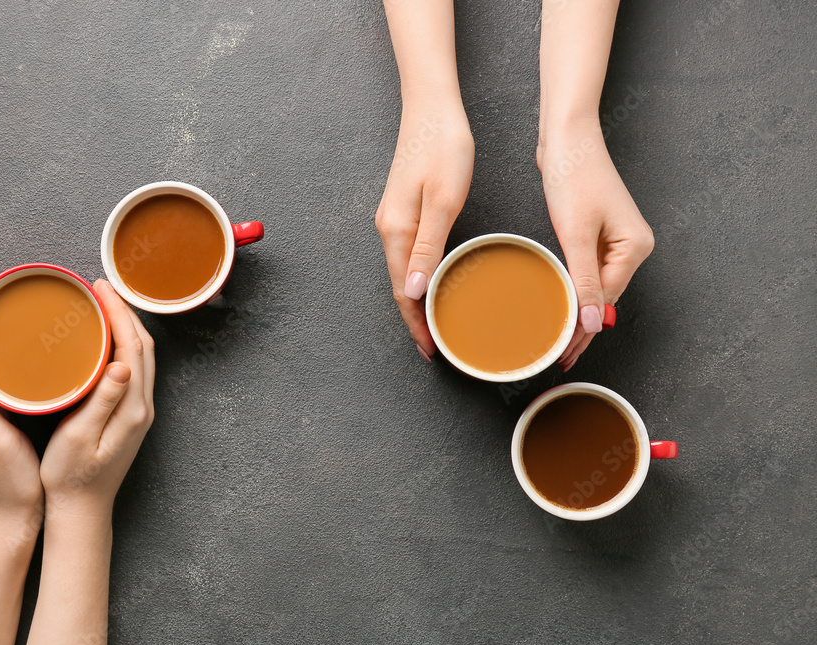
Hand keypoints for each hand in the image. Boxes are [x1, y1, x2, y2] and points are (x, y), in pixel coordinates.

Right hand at [40, 279, 155, 517]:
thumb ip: (102, 402)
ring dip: (124, 326)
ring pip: (139, 356)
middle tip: (98, 287)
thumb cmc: (71, 478)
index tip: (99, 288)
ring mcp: (138, 411)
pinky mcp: (130, 415)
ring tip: (100, 304)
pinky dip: (121, 345)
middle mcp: (141, 406)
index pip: (133, 347)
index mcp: (131, 408)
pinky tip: (103, 340)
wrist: (82, 511)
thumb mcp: (79, 439)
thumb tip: (121, 365)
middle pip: (142, 346)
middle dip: (123, 311)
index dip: (118, 313)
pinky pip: (132, 369)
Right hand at [375, 97, 473, 360]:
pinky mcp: (402, 209)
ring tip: (437, 323)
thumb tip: (411, 291)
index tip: (431, 350)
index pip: (402, 291)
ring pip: (402, 272)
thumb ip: (427, 248)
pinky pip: (407, 255)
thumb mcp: (442, 200)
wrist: (431, 107)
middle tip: (436, 346)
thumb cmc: (443, 147)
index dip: (415, 324)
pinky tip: (432, 283)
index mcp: (397, 230)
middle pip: (398, 286)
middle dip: (415, 319)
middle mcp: (389, 229)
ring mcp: (393, 219)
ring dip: (416, 300)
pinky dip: (418, 277)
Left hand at [538, 119, 654, 370]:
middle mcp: (633, 247)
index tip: (564, 355)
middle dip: (582, 327)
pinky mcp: (600, 233)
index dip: (584, 331)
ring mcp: (617, 240)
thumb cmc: (574, 176)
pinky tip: (562, 306)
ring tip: (558, 342)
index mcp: (635, 248)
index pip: (606, 301)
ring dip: (578, 311)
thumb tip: (592, 324)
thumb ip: (584, 281)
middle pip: (604, 298)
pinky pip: (588, 271)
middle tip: (559, 358)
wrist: (567, 138)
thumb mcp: (577, 234)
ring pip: (596, 287)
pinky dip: (575, 290)